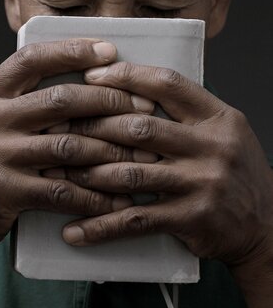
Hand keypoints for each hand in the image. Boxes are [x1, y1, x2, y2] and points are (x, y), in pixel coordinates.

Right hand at [0, 40, 157, 248]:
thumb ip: (17, 102)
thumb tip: (77, 87)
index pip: (31, 59)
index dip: (72, 51)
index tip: (108, 51)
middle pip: (60, 100)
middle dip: (108, 102)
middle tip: (141, 108)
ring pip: (69, 146)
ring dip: (112, 151)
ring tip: (143, 154)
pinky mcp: (4, 192)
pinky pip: (62, 192)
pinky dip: (94, 196)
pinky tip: (117, 199)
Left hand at [48, 62, 272, 267]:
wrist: (267, 225)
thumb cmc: (235, 173)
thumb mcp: (223, 131)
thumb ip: (184, 113)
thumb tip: (130, 92)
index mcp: (217, 117)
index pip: (166, 83)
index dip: (125, 76)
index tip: (91, 76)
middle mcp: (210, 146)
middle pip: (139, 127)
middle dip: (93, 126)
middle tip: (59, 128)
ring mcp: (201, 183)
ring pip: (130, 173)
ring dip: (88, 174)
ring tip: (57, 175)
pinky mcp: (190, 218)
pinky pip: (136, 220)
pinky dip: (101, 226)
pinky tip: (75, 231)